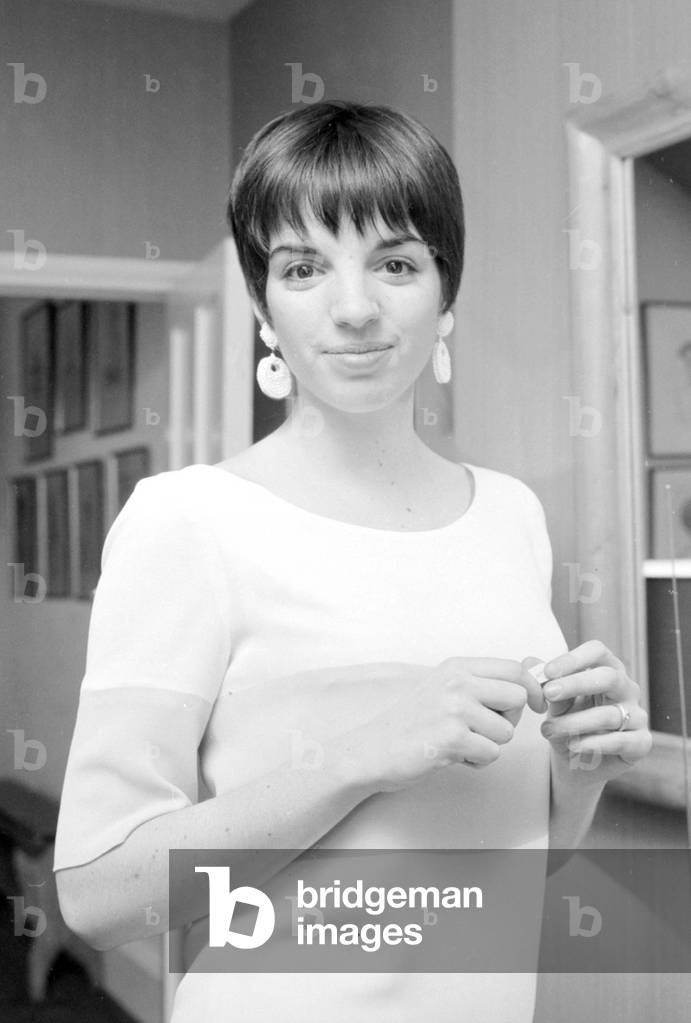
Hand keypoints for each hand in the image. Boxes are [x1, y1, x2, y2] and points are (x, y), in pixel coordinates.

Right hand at [334, 656, 543, 792]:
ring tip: (459, 744)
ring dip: (488, 745)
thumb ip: (485, 681)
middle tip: (482, 730)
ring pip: (505, 731)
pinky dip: (476, 762)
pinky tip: (452, 756)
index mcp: (457, 666)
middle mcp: (456, 681)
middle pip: (518, 697)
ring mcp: (454, 708)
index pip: (514, 669)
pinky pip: (491, 754)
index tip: (534, 706)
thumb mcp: (446, 689)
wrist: (374, 749)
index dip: (532, 689)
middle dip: (508, 720)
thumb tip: (535, 666)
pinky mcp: (451, 737)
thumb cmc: (414, 722)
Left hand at [522, 640, 652, 782]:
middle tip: (548, 694)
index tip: (547, 672)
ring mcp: (637, 715)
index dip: (572, 659)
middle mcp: (627, 689)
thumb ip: (544, 683)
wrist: (577, 762)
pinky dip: (593, 744)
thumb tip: (528, 664)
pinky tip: (573, 746)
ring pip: (609, 714)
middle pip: (609, 677)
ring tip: (548, 731)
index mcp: (607, 669)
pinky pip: (620, 741)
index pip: (597, 652)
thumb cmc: (567, 723)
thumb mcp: (554, 702)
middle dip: (576, 683)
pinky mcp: (641, 742)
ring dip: (573, 723)